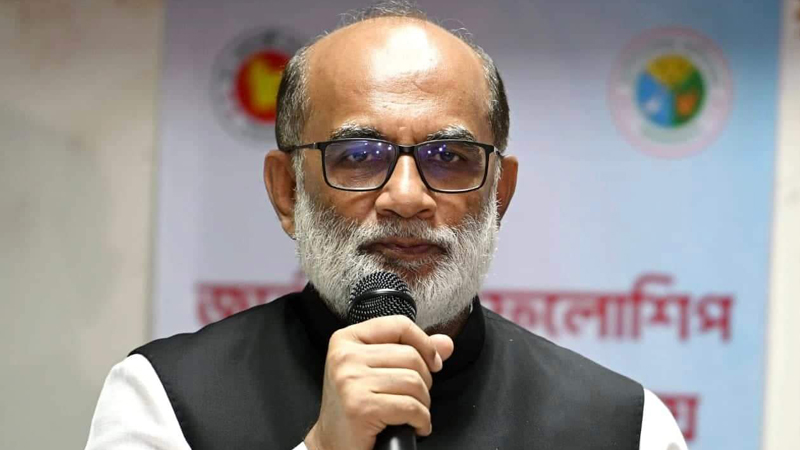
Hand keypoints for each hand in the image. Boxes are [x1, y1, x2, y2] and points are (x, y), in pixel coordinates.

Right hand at [304, 315, 454, 449]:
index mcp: (347, 339)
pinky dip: (421, 420)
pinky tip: (413, 426)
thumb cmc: (355, 406)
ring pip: (413, 381)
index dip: (424, 343)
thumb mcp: (378, 370)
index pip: (398, 325)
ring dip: (423, 403)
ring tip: (412, 413)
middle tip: (414, 397)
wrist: (333, 443)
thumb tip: (445, 343)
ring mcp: (350, 380)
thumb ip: (412, 351)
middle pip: (410, 355)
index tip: (432, 362)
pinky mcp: (360, 406)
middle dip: (424, 381)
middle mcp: (345, 356)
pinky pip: (410, 407)